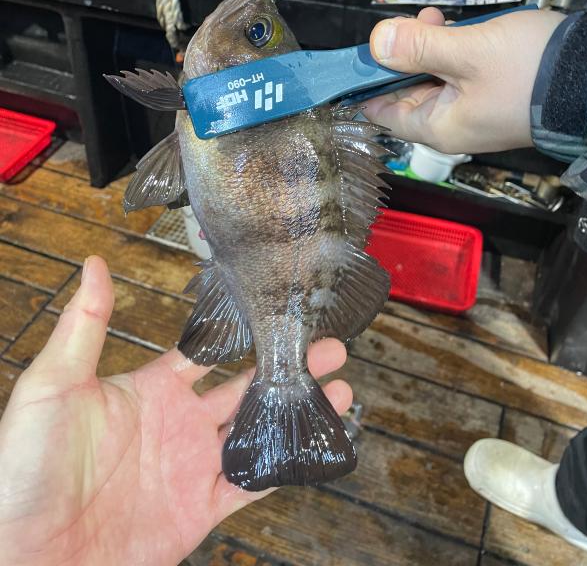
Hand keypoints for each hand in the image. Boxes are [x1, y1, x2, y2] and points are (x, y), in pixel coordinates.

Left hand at [0, 257, 350, 565]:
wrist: (27, 555)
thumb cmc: (24, 468)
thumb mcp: (52, 385)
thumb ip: (84, 326)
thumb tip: (94, 264)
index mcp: (150, 389)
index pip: (207, 353)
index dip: (243, 334)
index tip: (275, 312)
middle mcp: (178, 424)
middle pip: (246, 387)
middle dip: (288, 366)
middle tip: (328, 345)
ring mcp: (192, 467)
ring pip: (258, 430)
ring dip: (298, 410)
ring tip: (341, 387)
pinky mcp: (200, 509)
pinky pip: (253, 482)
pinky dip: (286, 464)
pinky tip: (315, 442)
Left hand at [363, 6, 564, 153]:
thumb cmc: (535, 75)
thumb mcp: (468, 52)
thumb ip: (418, 48)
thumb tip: (377, 44)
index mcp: (438, 126)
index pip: (381, 112)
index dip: (366, 82)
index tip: (359, 56)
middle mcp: (451, 124)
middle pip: (404, 90)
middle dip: (402, 55)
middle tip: (411, 26)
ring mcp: (472, 109)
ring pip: (431, 76)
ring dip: (428, 47)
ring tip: (437, 21)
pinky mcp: (490, 93)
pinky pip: (457, 73)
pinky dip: (452, 50)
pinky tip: (458, 30)